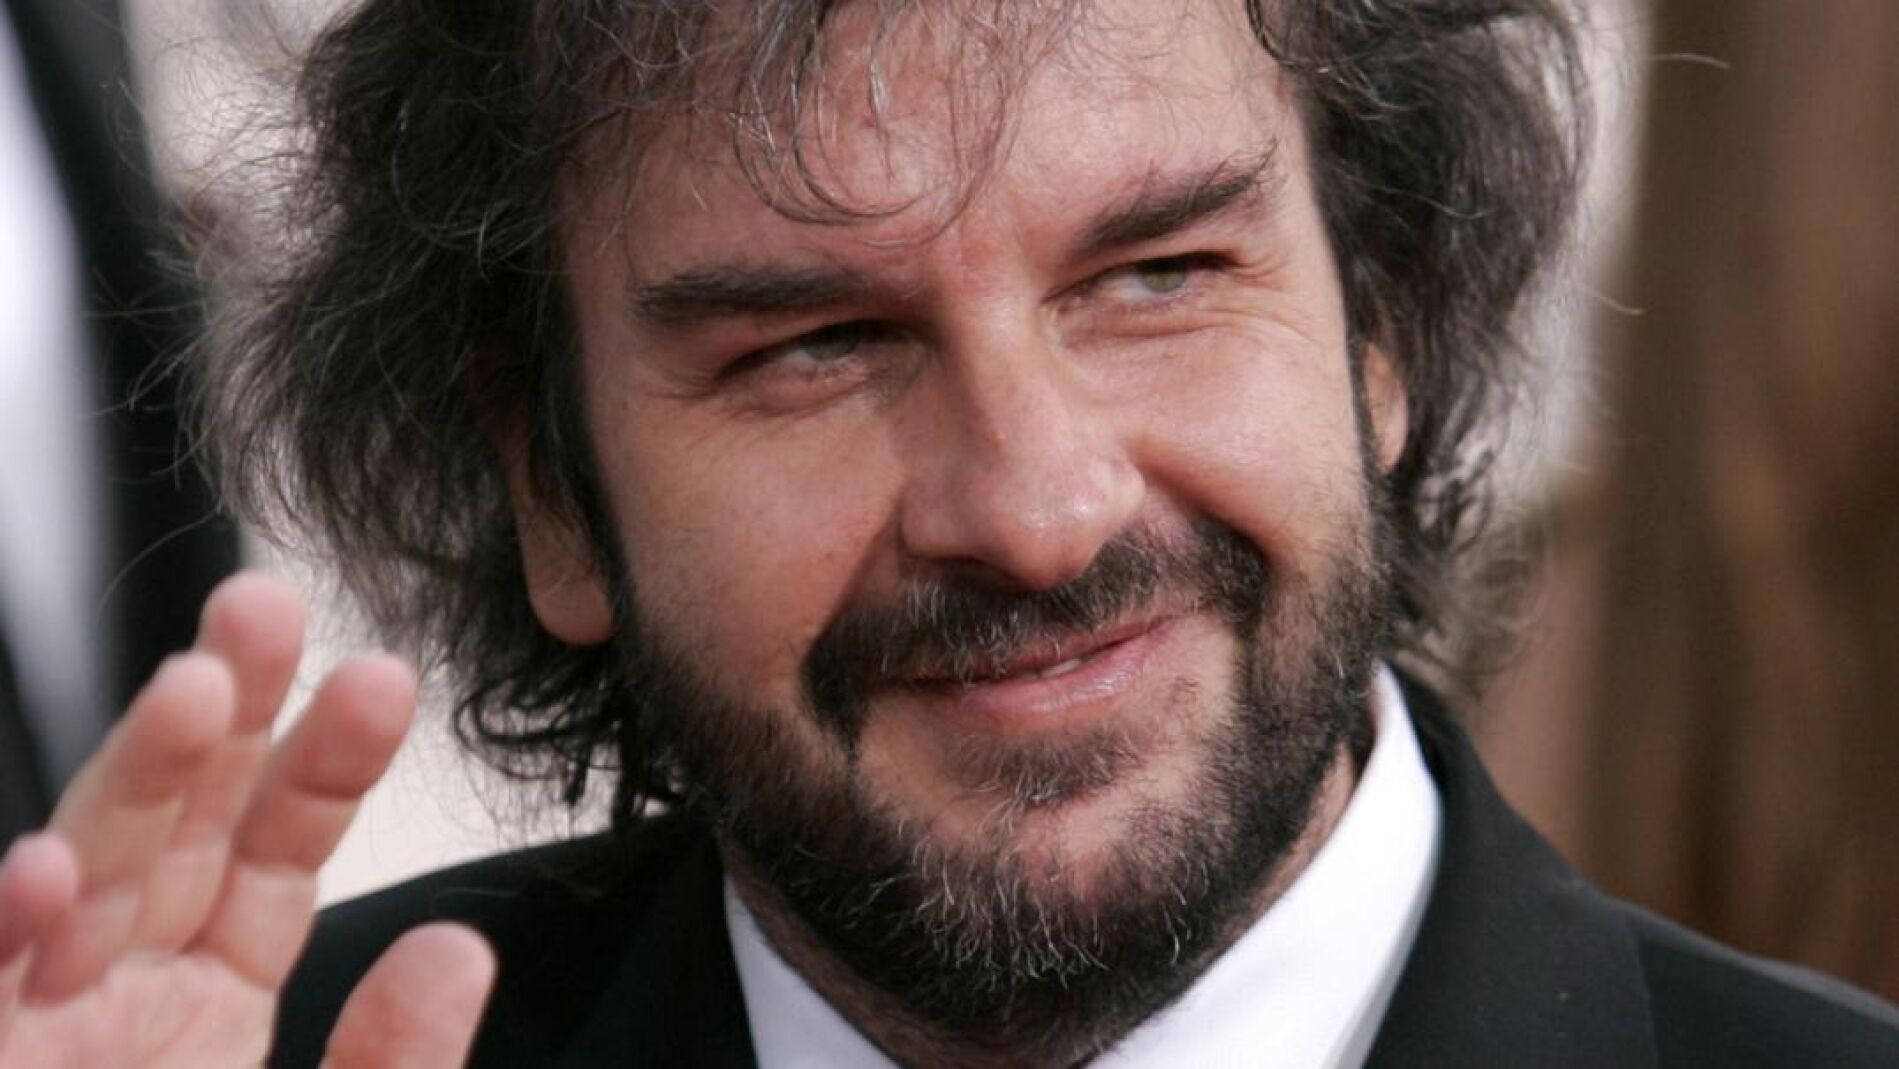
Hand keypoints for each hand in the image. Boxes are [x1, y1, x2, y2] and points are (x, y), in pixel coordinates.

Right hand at [0, 575, 494, 1067]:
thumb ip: (393, 1060)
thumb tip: (458, 952)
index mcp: (208, 1005)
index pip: (274, 855)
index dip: (325, 765)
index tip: (380, 681)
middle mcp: (120, 993)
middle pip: (180, 826)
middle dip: (224, 712)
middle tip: (268, 606)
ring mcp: (41, 1023)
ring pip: (86, 876)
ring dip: (133, 778)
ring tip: (192, 690)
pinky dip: (8, 927)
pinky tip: (50, 867)